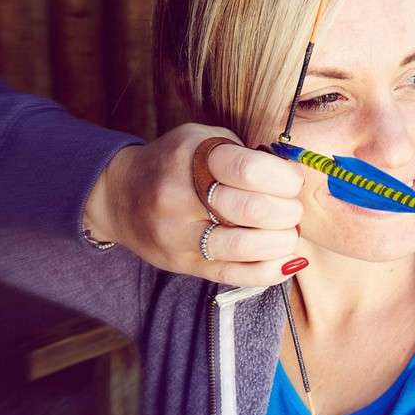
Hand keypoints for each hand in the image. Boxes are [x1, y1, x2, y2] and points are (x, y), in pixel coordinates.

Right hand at [84, 124, 307, 286]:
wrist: (120, 195)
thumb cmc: (176, 163)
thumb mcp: (203, 139)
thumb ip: (245, 153)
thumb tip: (294, 176)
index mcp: (191, 157)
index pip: (250, 170)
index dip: (284, 178)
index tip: (292, 182)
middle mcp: (181, 197)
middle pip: (254, 210)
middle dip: (288, 211)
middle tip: (292, 209)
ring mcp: (180, 236)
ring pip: (246, 247)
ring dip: (283, 241)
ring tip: (287, 233)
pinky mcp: (184, 266)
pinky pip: (237, 275)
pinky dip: (271, 270)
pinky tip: (285, 260)